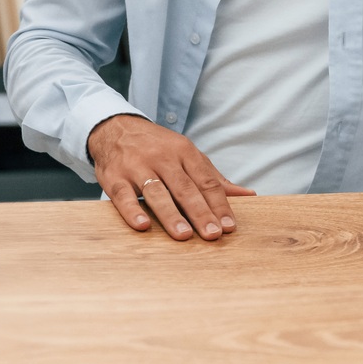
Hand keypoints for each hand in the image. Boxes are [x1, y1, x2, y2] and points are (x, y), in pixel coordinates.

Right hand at [88, 114, 254, 240]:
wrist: (116, 128)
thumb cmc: (158, 147)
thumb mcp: (187, 155)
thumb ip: (214, 178)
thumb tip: (248, 195)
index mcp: (184, 152)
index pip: (206, 181)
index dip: (219, 205)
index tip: (229, 227)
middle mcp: (162, 158)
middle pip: (185, 188)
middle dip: (200, 212)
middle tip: (213, 235)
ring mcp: (137, 167)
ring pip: (157, 192)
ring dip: (171, 214)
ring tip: (184, 235)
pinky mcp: (114, 177)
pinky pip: (123, 195)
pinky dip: (132, 210)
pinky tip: (142, 225)